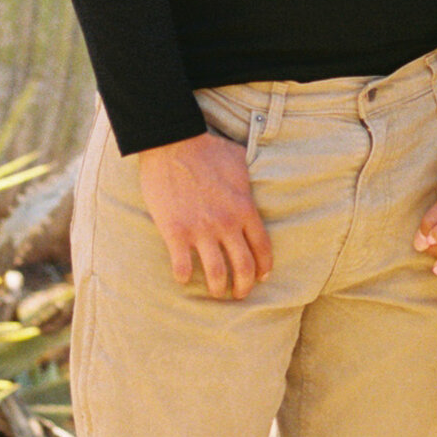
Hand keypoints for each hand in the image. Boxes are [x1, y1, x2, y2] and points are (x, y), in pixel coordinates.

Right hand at [135, 131, 272, 297]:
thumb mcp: (239, 161)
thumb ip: (249, 180)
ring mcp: (201, 230)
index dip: (264, 268)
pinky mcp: (176, 232)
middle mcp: (227, 224)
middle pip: (243, 267)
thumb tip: (257, 183)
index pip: (262, 248)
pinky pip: (182, 266)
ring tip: (215, 292)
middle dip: (243, 287)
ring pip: (216, 274)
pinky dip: (183, 276)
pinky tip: (182, 277)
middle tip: (239, 294)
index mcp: (244, 208)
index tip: (261, 277)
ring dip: (217, 288)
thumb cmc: (207, 148)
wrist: (172, 143)